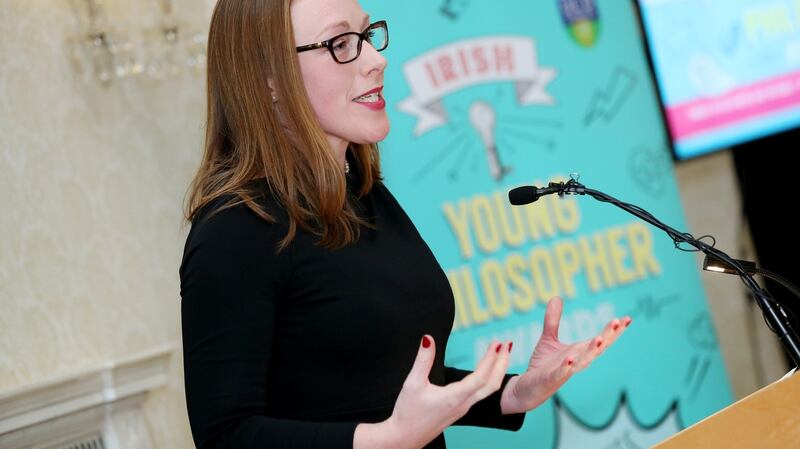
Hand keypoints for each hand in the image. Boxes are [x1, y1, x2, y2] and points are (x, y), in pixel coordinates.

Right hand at [354, 336, 511, 448]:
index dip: (491, 359)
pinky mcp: (459, 411)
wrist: (404, 438)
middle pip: (491, 384)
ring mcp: (462, 409)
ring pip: (488, 390)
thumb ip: (422, 360)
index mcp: (454, 397)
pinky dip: (488, 380)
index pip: (480, 377)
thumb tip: (428, 339)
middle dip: (502, 363)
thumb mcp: (412, 383)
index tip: (497, 344)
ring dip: (497, 371)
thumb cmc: (407, 412)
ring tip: (500, 355)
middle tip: (507, 344)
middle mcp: (463, 404)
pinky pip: (480, 395)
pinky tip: (486, 372)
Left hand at [500, 297, 631, 414]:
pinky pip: (561, 372)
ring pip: (583, 361)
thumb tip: (557, 297)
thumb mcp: (549, 338)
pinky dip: (566, 366)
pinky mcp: (552, 378)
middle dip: (608, 336)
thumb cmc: (543, 365)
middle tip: (618, 322)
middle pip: (597, 348)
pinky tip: (570, 359)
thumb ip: (553, 320)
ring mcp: (566, 370)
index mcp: (579, 351)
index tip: (628, 318)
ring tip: (599, 338)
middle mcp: (577, 360)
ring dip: (591, 350)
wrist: (529, 387)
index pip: (601, 339)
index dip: (614, 330)